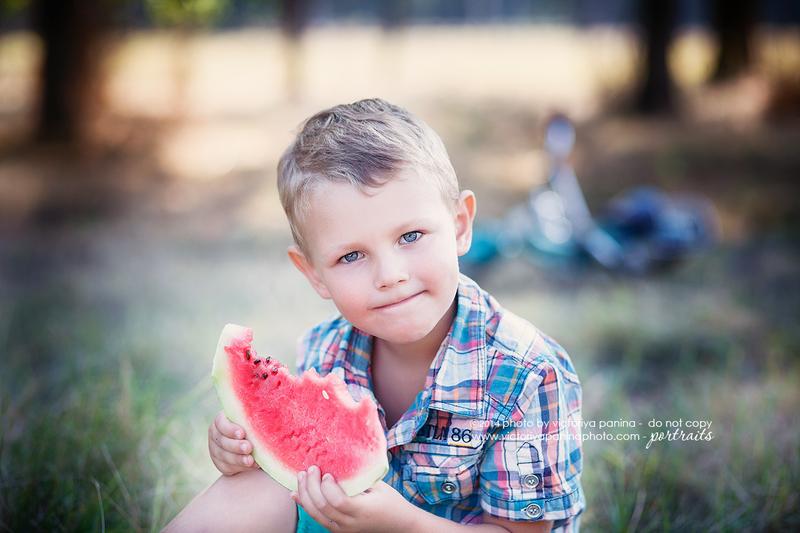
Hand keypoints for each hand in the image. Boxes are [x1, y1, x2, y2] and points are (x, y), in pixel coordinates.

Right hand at [208, 410, 260, 475]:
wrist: (251, 439)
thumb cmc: (254, 423)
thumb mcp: (252, 416)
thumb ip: (256, 413)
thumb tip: (268, 405)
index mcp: (221, 420)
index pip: (222, 424)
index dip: (231, 429)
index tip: (243, 433)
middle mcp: (215, 435)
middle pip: (223, 441)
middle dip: (236, 446)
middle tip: (249, 447)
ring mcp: (215, 450)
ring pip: (224, 456)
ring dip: (238, 459)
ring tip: (251, 460)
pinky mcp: (220, 463)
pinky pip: (226, 467)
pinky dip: (240, 467)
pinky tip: (251, 465)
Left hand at [290, 466, 411, 532]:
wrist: (399, 525)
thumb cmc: (391, 502)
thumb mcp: (379, 486)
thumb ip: (358, 478)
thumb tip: (337, 461)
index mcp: (363, 511)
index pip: (338, 502)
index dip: (327, 487)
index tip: (326, 473)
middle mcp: (350, 525)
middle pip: (323, 508)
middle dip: (311, 487)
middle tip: (310, 469)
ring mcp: (343, 530)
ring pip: (316, 515)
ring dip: (305, 495)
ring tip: (301, 477)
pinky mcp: (338, 531)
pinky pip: (318, 519)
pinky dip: (306, 505)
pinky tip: (296, 495)